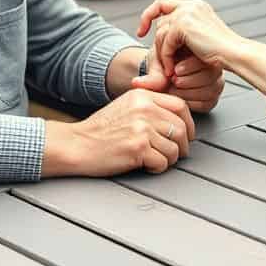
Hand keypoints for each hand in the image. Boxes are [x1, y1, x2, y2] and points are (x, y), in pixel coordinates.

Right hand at [42, 89, 194, 176]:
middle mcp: (144, 109)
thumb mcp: (126, 106)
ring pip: (174, 149)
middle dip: (182, 146)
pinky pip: (162, 163)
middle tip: (175, 154)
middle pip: (180, 129)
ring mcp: (141, 128)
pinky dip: (157, 168)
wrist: (77, 144)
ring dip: (168, 159)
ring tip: (153, 159)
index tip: (186, 135)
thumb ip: (150, 107)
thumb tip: (179, 120)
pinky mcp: (138, 148)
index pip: (180, 106)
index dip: (188, 124)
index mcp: (143, 96)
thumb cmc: (100, 130)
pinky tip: (144, 165)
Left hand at [132, 47, 223, 113]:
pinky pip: (208, 102)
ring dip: (187, 93)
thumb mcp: (158, 64)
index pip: (205, 59)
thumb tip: (136, 83)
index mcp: (203, 50)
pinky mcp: (214, 97)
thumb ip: (150, 76)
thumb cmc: (164, 65)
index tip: (173, 71)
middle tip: (173, 81)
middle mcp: (214, 65)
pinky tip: (182, 96)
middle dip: (185, 82)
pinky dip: (191, 102)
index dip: (185, 68)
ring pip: (209, 90)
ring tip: (175, 88)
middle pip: (209, 76)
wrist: (165, 75)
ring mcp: (217, 81)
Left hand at [137, 0, 242, 75]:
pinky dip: (166, 57)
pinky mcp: (183, 24)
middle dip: (156, 41)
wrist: (234, 54)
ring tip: (168, 69)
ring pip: (160, 32)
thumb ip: (182, 34)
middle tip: (161, 61)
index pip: (162, 3)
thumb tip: (160, 32)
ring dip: (162, 52)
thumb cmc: (220, 52)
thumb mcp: (198, 39)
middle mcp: (190, 5)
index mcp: (195, 5)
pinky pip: (165, 41)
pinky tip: (171, 69)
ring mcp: (186, 12)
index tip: (142, 32)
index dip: (148, 14)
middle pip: (159, 19)